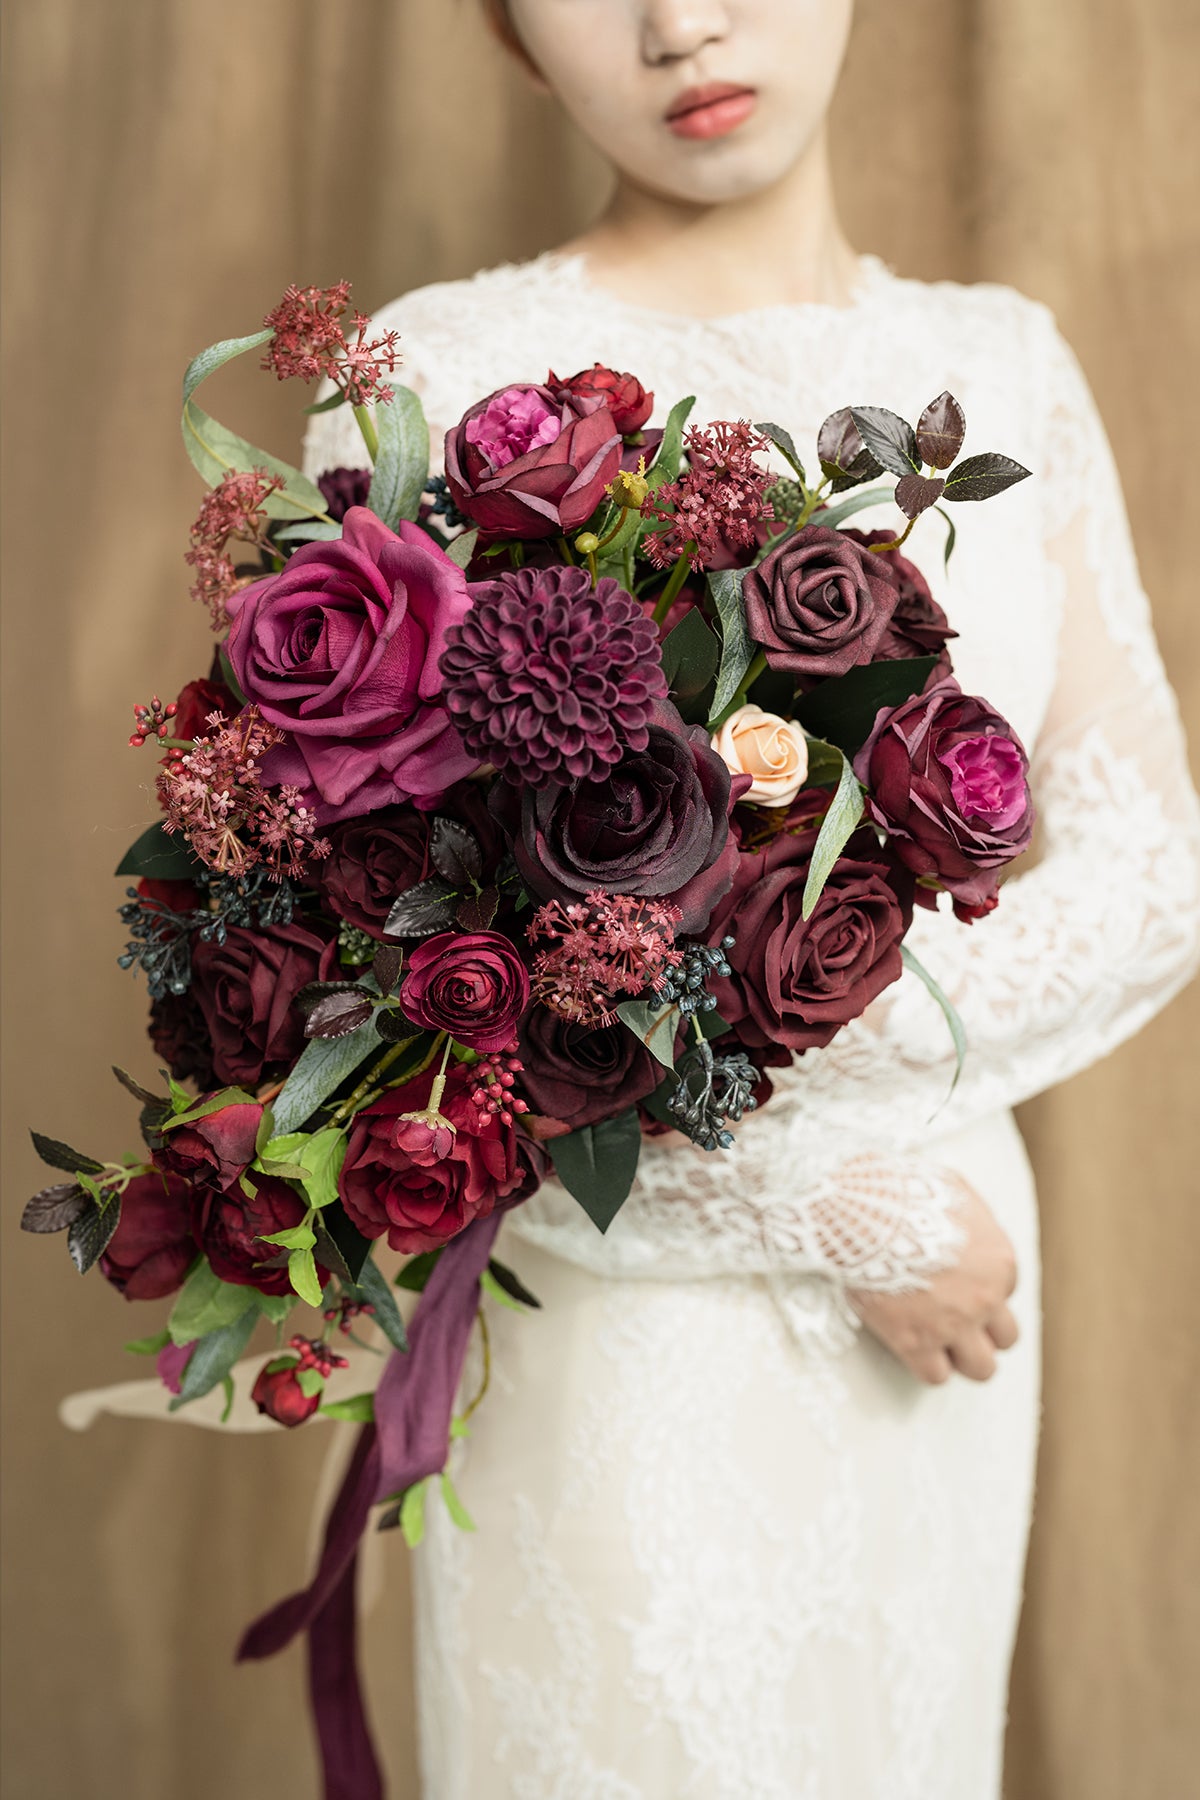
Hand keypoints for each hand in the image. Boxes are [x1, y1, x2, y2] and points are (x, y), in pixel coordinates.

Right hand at [849, 1184, 1018, 1384]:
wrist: (862, 1211)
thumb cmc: (902, 1191)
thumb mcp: (953, 1189)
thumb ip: (972, 1215)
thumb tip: (966, 1222)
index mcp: (999, 1261)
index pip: (1007, 1291)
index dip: (979, 1288)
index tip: (955, 1283)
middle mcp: (985, 1298)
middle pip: (1006, 1337)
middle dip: (982, 1330)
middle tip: (953, 1319)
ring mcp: (952, 1325)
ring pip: (981, 1368)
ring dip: (962, 1357)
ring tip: (937, 1342)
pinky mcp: (915, 1342)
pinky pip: (935, 1375)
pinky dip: (925, 1364)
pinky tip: (908, 1345)